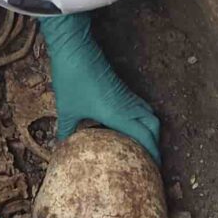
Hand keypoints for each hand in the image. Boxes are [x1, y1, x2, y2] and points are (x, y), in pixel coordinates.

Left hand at [40, 12, 160, 164]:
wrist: (74, 47)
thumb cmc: (72, 78)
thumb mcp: (67, 109)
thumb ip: (66, 131)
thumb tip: (61, 147)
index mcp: (119, 114)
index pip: (145, 138)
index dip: (152, 155)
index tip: (154, 170)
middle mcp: (128, 106)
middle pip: (154, 127)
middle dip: (156, 144)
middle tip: (151, 160)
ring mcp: (127, 95)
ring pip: (149, 114)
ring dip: (151, 130)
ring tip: (144, 145)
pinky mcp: (122, 88)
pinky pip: (140, 106)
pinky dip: (142, 119)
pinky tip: (128, 126)